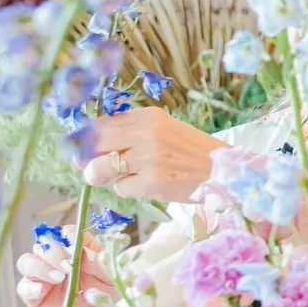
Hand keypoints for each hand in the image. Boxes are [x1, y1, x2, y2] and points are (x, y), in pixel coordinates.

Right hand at [14, 241, 116, 306]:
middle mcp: (56, 258)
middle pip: (43, 244)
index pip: (67, 233)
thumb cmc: (106, 295)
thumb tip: (87, 253)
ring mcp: (42, 275)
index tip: (77, 251)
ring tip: (59, 278)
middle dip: (54, 253)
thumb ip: (101, 264)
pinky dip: (30, 287)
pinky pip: (23, 287)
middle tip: (68, 268)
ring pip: (27, 261)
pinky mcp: (33, 294)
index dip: (69, 239)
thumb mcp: (111, 279)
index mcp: (78, 248)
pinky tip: (42, 291)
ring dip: (41, 267)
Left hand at [82, 108, 221, 202]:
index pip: (99, 123)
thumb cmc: (191, 152)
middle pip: (93, 143)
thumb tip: (90, 146)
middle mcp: (146, 133)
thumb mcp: (164, 130)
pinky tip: (146, 185)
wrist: (225, 171)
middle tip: (89, 166)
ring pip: (99, 168)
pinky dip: (128, 189)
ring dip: (100, 175)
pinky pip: (121, 188)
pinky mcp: (153, 181)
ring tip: (115, 177)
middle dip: (84, 158)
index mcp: (148, 116)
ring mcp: (149, 158)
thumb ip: (132, 132)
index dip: (85, 139)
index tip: (82, 149)